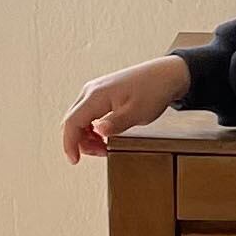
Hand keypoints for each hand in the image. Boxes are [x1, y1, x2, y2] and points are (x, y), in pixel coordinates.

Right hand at [62, 54, 193, 161]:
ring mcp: (95, 91)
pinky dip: (92, 128)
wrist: (165, 75)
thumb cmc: (153, 91)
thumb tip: (99, 131)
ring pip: (79, 119)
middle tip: (101, 152)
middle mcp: (91, 91)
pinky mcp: (101, 94)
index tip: (75, 160)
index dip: (70, 143)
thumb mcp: (137, 113)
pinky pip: (88, 114)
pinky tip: (105, 135)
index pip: (72, 122)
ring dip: (87, 136)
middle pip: (72, 122)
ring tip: (105, 146)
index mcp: (96, 96)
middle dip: (81, 142)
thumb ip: (117, 123)